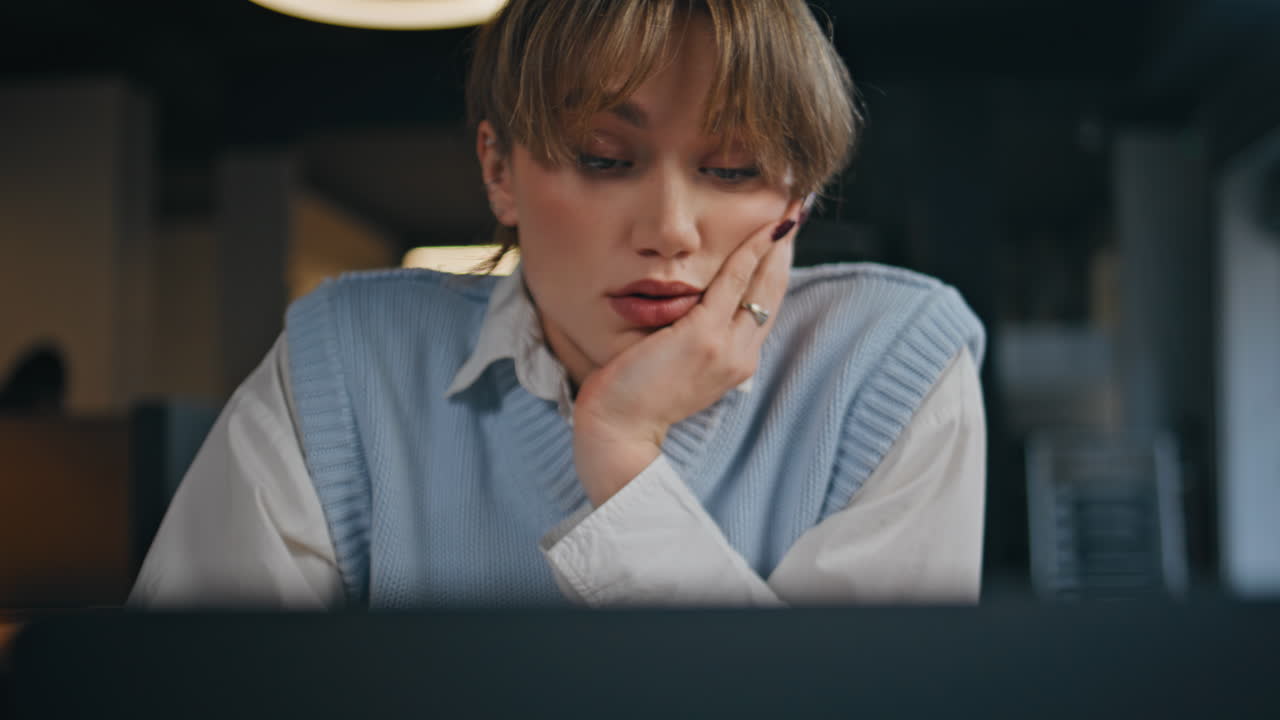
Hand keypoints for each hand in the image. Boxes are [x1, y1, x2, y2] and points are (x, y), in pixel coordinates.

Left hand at [572, 212, 800, 506]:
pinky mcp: (704, 337)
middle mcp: (740, 356)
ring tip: (787, 209)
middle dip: (786, 250)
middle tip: (795, 211)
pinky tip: (761, 230)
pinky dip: (750, 253)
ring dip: (776, 243)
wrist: (618, 429)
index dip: (776, 271)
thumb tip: (692, 308)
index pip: (764, 308)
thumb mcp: (675, 366)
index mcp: (736, 364)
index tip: (782, 238)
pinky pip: (733, 284)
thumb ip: (692, 339)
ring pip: (761, 285)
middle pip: (773, 293)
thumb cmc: (635, 396)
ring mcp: (725, 347)